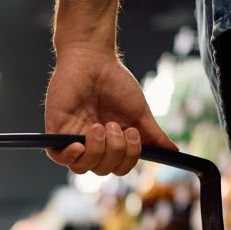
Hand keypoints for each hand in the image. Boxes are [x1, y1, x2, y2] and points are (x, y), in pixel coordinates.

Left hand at [45, 47, 176, 175]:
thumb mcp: (139, 111)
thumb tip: (174, 152)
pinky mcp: (56, 132)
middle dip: (114, 151)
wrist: (92, 59)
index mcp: (112, 143)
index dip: (127, 158)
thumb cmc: (115, 82)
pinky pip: (58, 157)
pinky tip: (79, 144)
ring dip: (97, 151)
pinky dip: (70, 156)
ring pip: (82, 168)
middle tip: (114, 125)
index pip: (119, 167)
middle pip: (102, 170)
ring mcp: (73, 139)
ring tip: (100, 126)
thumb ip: (153, 134)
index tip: (133, 134)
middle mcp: (92, 145)